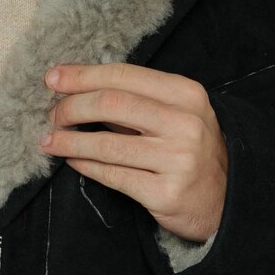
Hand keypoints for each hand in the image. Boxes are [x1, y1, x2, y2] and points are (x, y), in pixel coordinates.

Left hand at [38, 61, 226, 241]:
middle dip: (71, 107)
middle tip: (52, 115)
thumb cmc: (189, 149)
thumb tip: (74, 86)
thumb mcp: (176, 114)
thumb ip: (134, 99)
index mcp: (186, 94)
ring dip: (69, 140)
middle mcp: (185, 123)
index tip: (52, 79)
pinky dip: (84, 165)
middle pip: (112, 104)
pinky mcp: (166, 193)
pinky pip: (112, 175)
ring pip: (107, 144)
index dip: (83, 76)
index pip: (124, 76)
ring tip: (49, 140)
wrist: (225, 199)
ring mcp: (178, 160)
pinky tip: (72, 160)